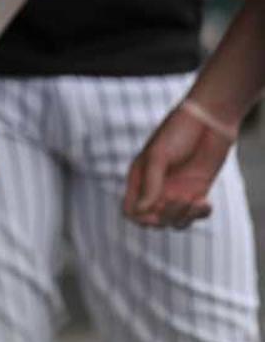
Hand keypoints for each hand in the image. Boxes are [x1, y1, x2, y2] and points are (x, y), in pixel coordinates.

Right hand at [123, 106, 232, 228]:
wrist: (209, 120)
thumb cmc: (178, 131)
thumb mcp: (158, 156)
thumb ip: (151, 184)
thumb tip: (143, 211)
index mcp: (140, 179)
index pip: (132, 210)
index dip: (141, 217)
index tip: (156, 208)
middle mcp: (156, 188)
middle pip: (153, 220)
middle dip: (166, 217)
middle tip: (179, 198)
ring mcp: (177, 191)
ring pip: (175, 221)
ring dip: (184, 216)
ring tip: (194, 200)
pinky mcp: (197, 192)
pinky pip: (195, 215)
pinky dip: (200, 214)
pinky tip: (205, 202)